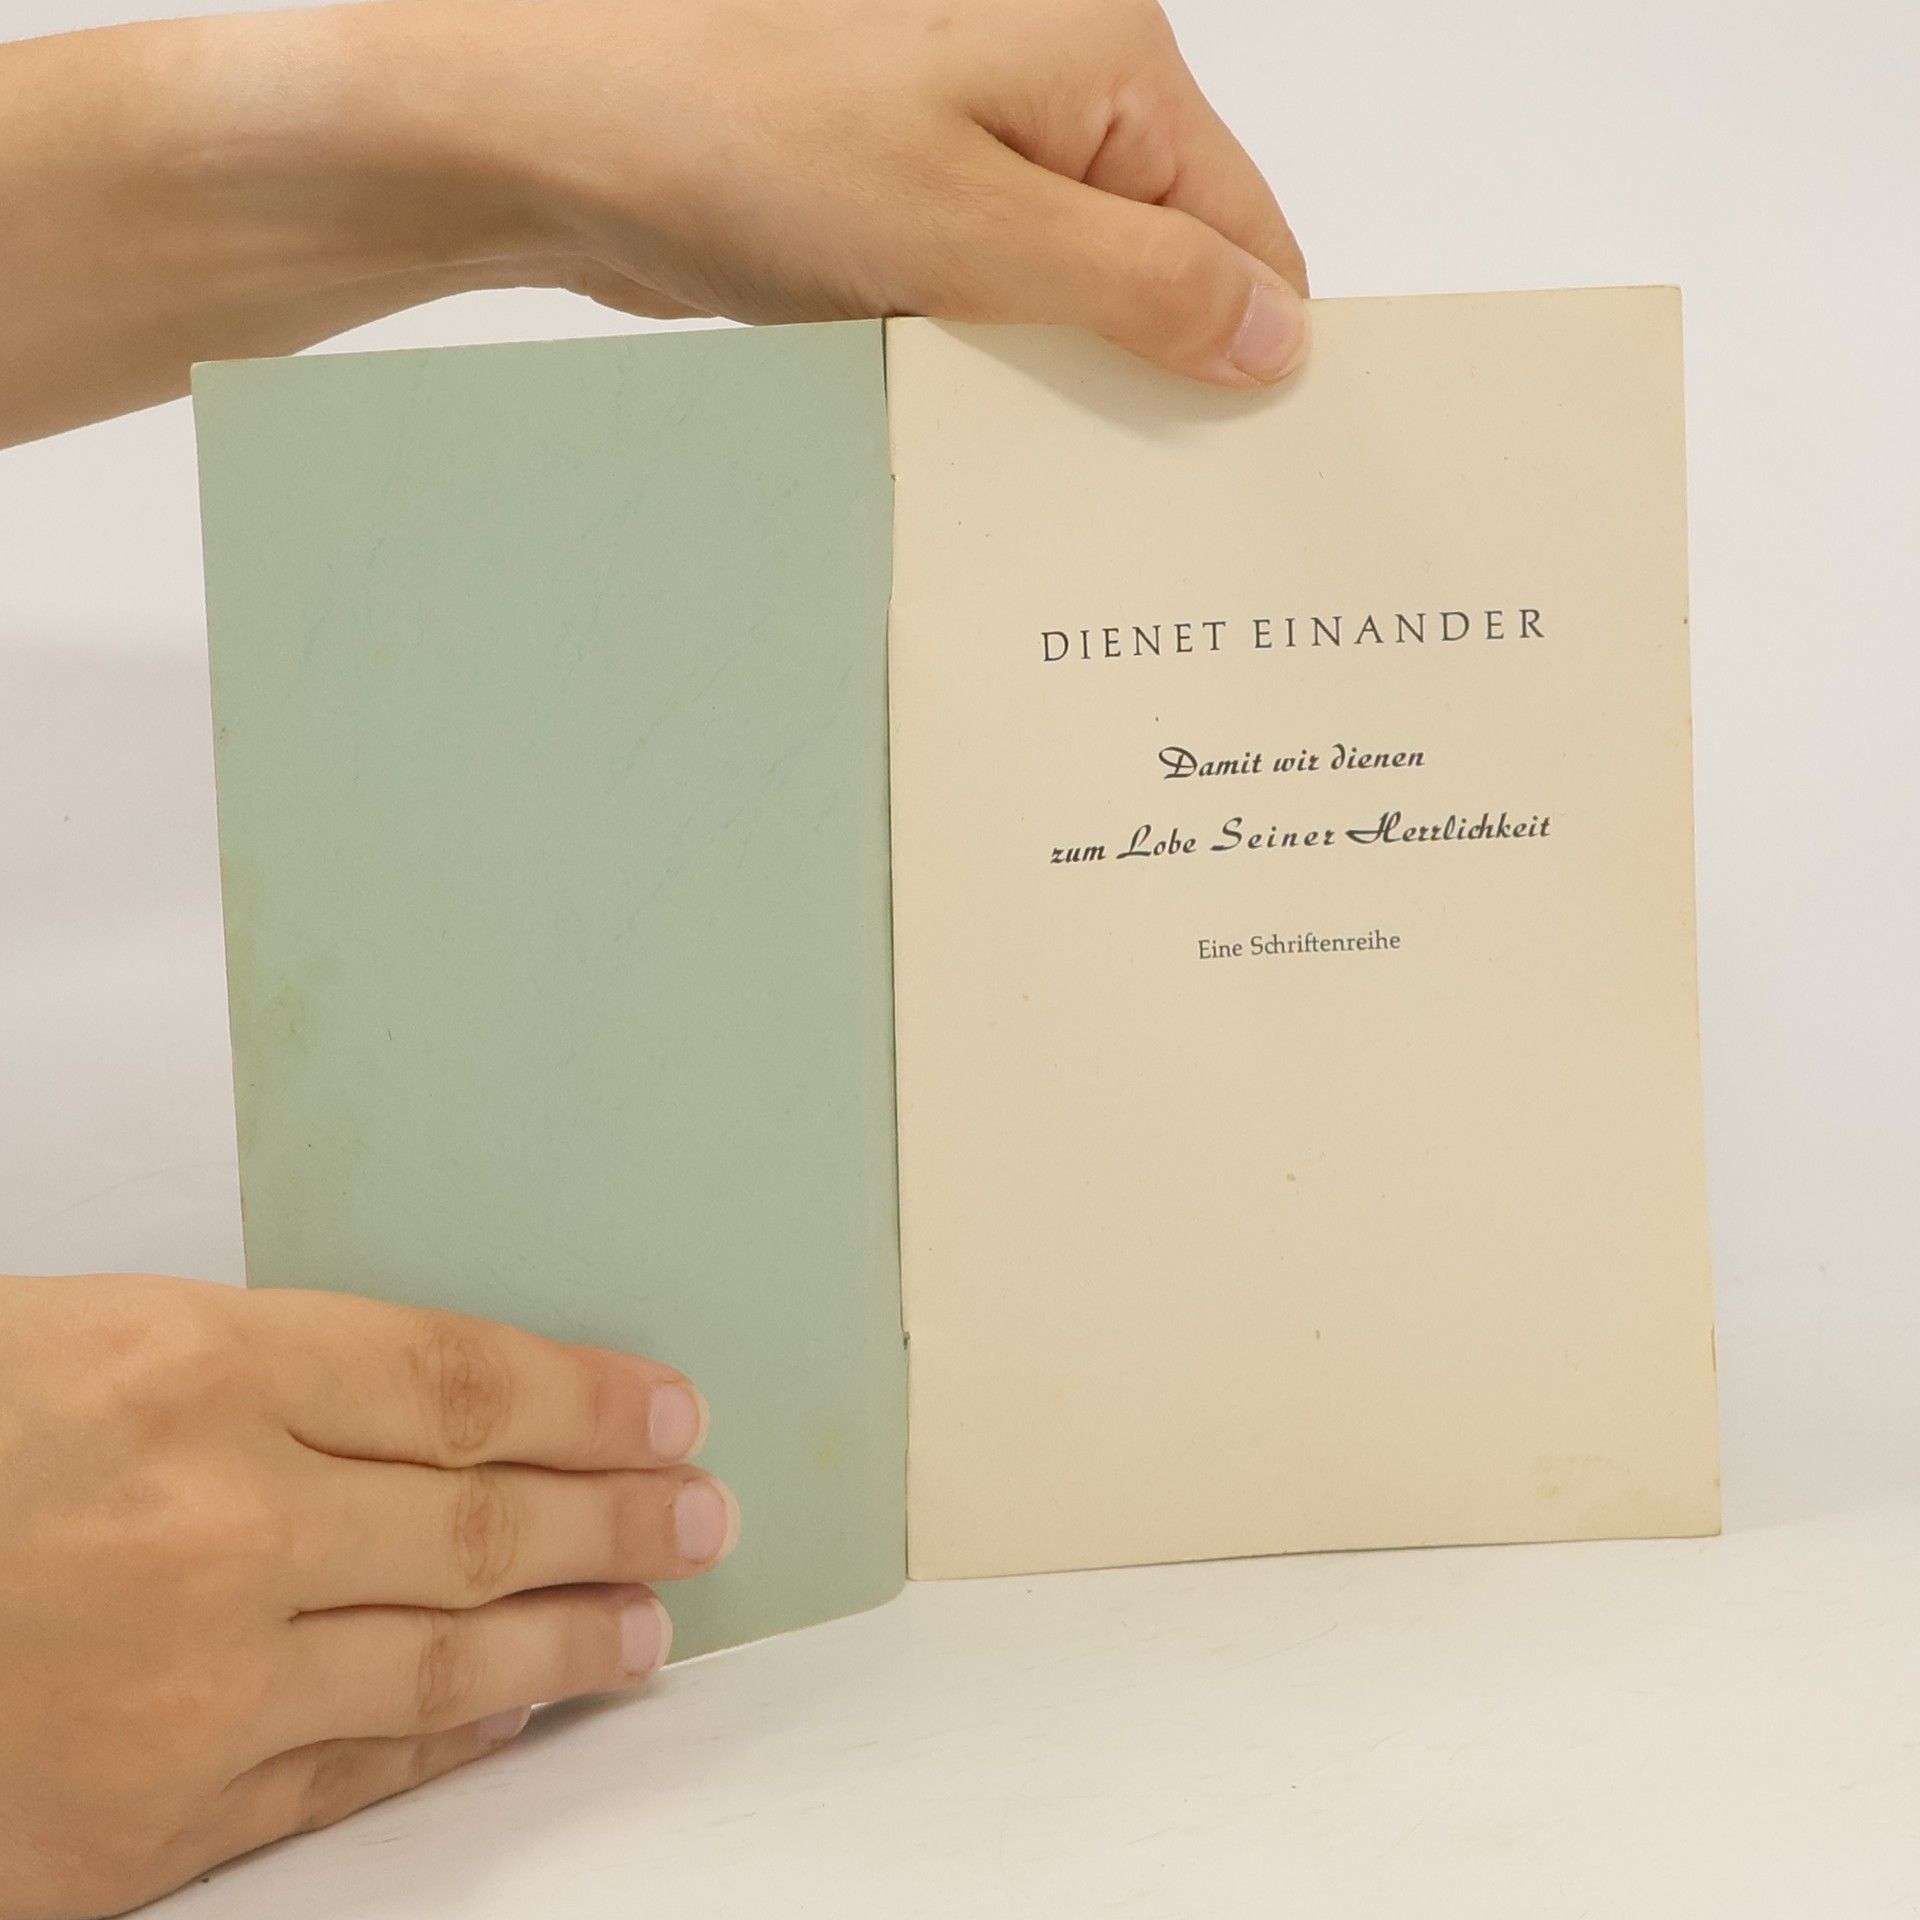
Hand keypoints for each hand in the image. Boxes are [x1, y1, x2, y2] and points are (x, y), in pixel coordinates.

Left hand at [0, 0, 1308, 441]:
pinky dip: (990, 375)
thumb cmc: (741, 136)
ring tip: (1057, 486)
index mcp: (1102, 63)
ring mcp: (971, 149)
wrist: (550, 135)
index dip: (1252, 350)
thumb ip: (1139, 284)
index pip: (1242, 230)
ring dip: (1062, 388)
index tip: (1245, 470)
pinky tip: (978, 440)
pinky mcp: (902, 208)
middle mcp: (1051, 93)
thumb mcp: (971, 229)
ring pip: (1073, 300)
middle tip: (1147, 507)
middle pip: (1164, 266)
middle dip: (1153, 378)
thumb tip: (1273, 334)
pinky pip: (988, 309)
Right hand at [0, 1272, 735, 1919]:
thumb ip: (255, 1376)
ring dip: (572, 1639)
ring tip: (656, 1618)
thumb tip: (443, 1407)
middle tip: (706, 1514)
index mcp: (181, 1371)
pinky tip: (519, 1712)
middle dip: (618, 1516)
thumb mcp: (69, 1347)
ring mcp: (181, 1694)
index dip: (587, 1399)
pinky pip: (345, 1780)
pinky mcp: (132, 1834)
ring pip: (443, 1664)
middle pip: (482, 1521)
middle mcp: (208, 1532)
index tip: (669, 1409)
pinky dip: (450, 1745)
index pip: (460, 1382)